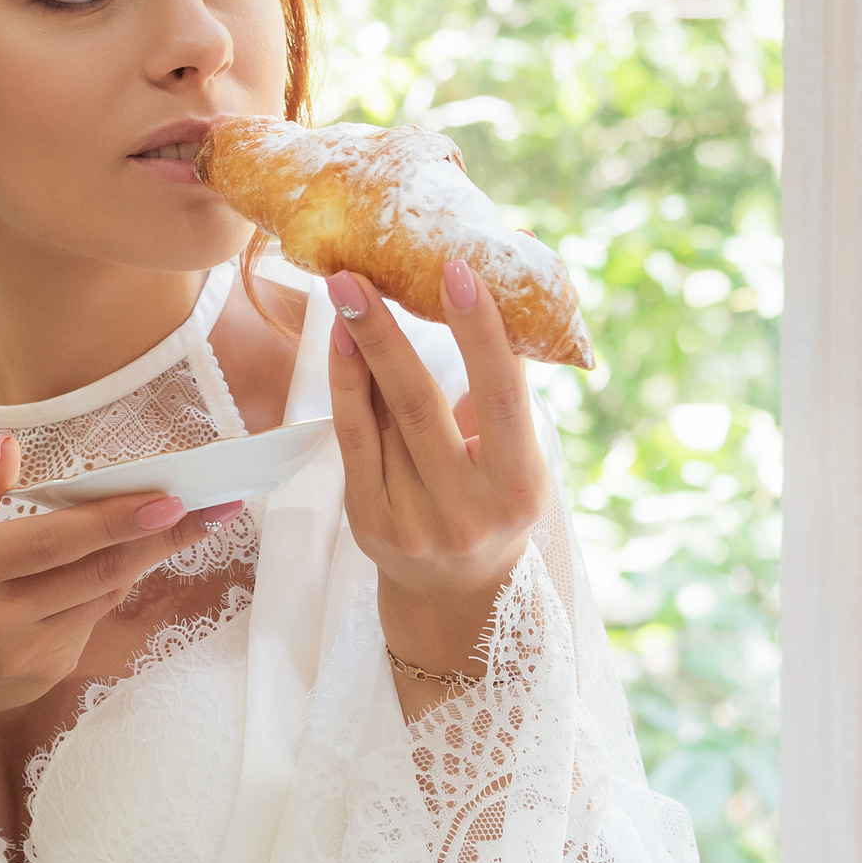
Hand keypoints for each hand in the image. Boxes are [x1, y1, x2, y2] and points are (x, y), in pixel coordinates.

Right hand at [0, 433, 240, 855]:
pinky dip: (119, 579)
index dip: (111, 521)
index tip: (168, 500)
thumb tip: (10, 445)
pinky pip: (96, 615)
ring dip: (152, 554)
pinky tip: (138, 550)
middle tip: (213, 504)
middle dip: (161, 535)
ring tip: (199, 519)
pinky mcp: (52, 671)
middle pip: (95, 571)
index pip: (51, 542)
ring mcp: (30, 652)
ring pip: (105, 594)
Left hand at [326, 261, 553, 686]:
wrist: (458, 591)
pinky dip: (347, 386)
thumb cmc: (496, 498)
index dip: (480, 332)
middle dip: (386, 333)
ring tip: (345, 290)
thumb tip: (500, 276)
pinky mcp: (370, 524)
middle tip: (359, 273)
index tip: (458, 270)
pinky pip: (352, 441)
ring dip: (360, 347)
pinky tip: (342, 342)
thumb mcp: (518, 455)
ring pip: (380, 418)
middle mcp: (467, 510)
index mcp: (519, 485)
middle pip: (419, 404)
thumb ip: (502, 384)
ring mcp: (413, 522)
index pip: (502, 396)